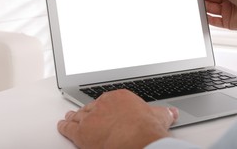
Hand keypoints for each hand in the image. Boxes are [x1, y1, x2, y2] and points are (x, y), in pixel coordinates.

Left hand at [58, 89, 178, 148]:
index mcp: (119, 97)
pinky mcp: (82, 132)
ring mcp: (91, 117)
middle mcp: (103, 104)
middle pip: (92, 107)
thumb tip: (173, 112)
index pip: (108, 101)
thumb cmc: (146, 128)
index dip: (104, 107)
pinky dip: (64, 126)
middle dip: (88, 111)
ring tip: (70, 117)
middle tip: (84, 113)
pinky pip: (69, 128)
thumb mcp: (159, 116)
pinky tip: (63, 125)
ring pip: (79, 116)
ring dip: (74, 117)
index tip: (105, 110)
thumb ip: (165, 112)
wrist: (137, 139)